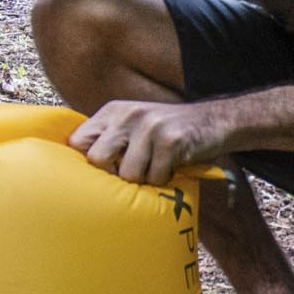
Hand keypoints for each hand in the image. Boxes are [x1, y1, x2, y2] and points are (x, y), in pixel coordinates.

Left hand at [70, 98, 226, 184]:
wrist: (215, 121)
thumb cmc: (169, 134)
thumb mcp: (134, 127)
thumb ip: (109, 141)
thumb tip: (79, 175)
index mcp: (113, 112)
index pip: (77, 141)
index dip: (84, 164)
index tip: (97, 176)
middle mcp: (127, 114)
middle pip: (97, 160)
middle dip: (112, 176)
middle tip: (131, 177)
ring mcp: (149, 125)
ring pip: (127, 173)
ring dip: (143, 181)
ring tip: (156, 170)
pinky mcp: (170, 139)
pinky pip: (155, 177)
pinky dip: (163, 181)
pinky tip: (172, 169)